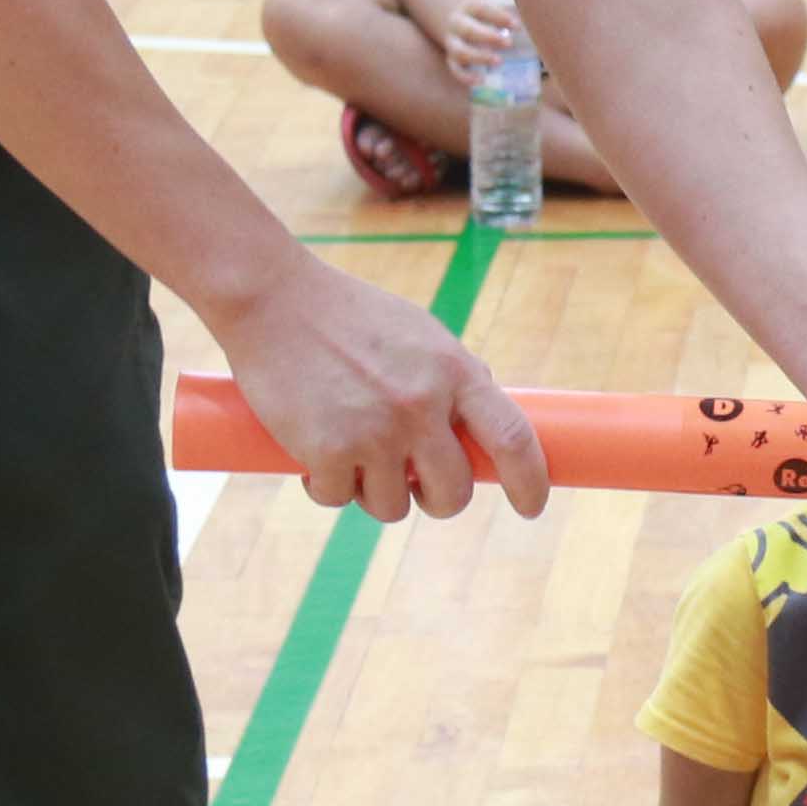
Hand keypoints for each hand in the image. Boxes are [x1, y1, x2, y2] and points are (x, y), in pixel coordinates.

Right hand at [219, 251, 547, 521]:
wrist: (273, 299)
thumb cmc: (349, 315)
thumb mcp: (420, 333)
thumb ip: (453, 377)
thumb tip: (486, 422)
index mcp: (454, 372)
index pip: (513, 438)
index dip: (530, 481)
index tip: (533, 506)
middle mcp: (421, 406)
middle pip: (454, 492)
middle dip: (438, 501)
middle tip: (418, 489)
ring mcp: (376, 432)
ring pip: (393, 506)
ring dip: (374, 495)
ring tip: (354, 460)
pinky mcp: (328, 451)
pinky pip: (339, 498)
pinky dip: (326, 488)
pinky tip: (315, 460)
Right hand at [424, 0, 522, 82]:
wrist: (454, 20)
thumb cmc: (483, 16)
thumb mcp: (491, 9)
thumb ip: (508, 16)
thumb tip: (536, 26)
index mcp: (469, 7)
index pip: (482, 8)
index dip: (499, 16)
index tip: (517, 25)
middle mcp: (457, 24)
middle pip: (468, 29)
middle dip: (488, 37)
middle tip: (509, 43)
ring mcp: (452, 42)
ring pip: (460, 51)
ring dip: (479, 57)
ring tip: (498, 61)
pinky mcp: (451, 59)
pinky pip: (455, 69)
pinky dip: (466, 76)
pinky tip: (480, 80)